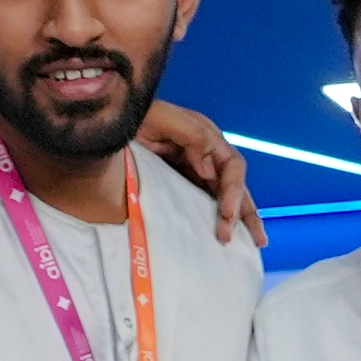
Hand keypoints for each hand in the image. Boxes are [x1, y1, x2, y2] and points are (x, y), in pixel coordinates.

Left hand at [135, 100, 265, 245]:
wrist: (106, 127)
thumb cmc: (131, 118)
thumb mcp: (159, 118)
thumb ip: (191, 136)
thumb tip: (210, 170)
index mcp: (204, 135)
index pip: (232, 165)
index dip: (233, 190)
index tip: (226, 213)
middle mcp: (205, 153)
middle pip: (236, 184)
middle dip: (245, 211)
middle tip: (251, 239)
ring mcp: (194, 169)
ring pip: (226, 195)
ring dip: (240, 217)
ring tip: (254, 242)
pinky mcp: (181, 182)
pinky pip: (206, 201)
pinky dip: (218, 217)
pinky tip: (225, 233)